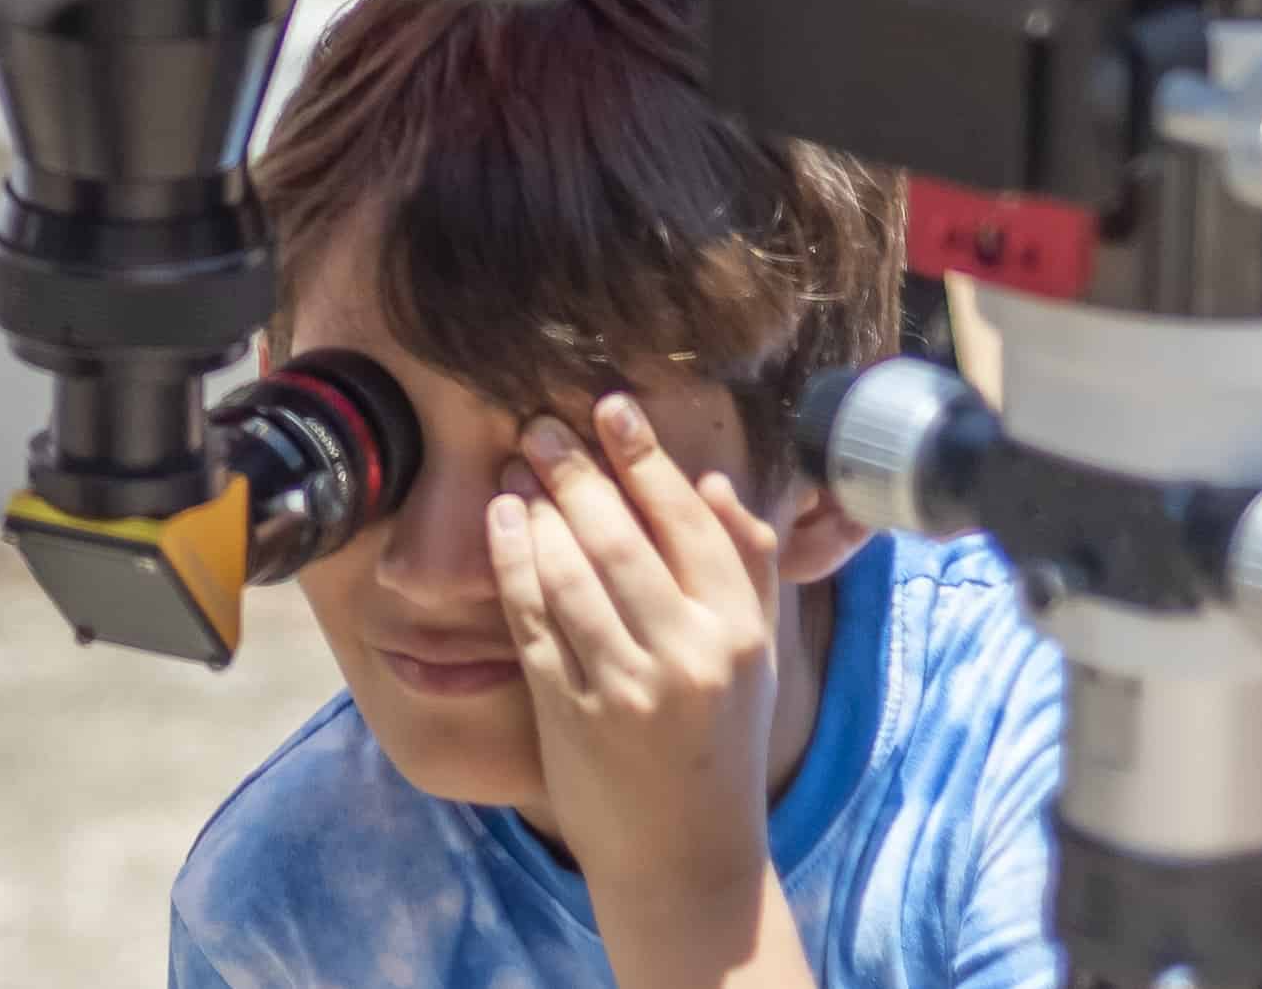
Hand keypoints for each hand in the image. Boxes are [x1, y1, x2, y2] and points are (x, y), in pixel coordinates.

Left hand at [490, 399, 803, 982]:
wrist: (685, 855)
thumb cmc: (722, 741)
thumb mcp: (757, 654)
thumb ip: (746, 565)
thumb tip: (710, 480)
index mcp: (738, 632)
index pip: (687, 521)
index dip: (645, 456)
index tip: (612, 406)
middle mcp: (684, 657)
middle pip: (618, 538)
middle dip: (575, 469)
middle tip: (542, 422)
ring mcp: (622, 688)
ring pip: (568, 574)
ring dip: (537, 507)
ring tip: (518, 462)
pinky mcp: (569, 714)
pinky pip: (532, 621)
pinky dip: (513, 563)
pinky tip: (503, 521)